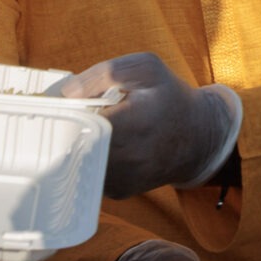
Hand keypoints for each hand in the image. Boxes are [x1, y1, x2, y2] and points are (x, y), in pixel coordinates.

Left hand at [63, 52, 239, 196]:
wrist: (199, 136)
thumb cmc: (169, 97)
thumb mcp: (145, 68)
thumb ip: (104, 74)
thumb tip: (65, 93)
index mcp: (133, 122)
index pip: (80, 124)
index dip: (65, 114)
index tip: (61, 105)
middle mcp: (129, 158)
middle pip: (73, 146)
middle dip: (69, 129)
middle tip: (75, 115)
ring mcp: (123, 179)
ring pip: (78, 163)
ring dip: (78, 145)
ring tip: (95, 128)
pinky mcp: (119, 192)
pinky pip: (89, 174)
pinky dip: (90, 159)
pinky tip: (105, 144)